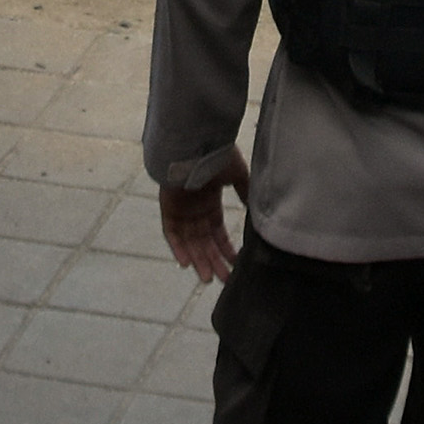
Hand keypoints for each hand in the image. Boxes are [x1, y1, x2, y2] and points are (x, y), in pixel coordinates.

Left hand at [159, 161, 250, 283]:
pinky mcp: (168, 208)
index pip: (217, 231)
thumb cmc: (217, 157)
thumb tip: (254, 209)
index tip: (236, 263)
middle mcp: (195, 208)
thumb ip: (245, 193)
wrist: (196, 143)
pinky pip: (172, 233)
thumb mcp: (238, 175)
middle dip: (214, 261)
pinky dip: (178, 248)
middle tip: (225, 280)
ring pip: (190, 242)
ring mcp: (181, 209)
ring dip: (199, 260)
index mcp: (210, 201)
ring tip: (208, 279)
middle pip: (204, 241)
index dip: (226, 248)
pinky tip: (187, 264)